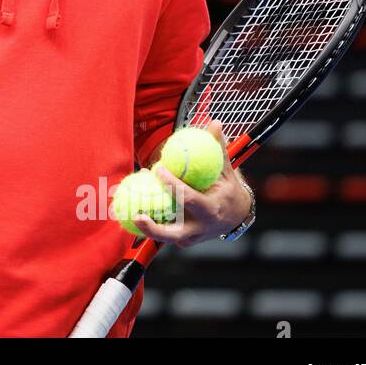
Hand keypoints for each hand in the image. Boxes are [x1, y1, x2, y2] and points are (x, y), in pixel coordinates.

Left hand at [132, 121, 253, 246]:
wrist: (237, 217)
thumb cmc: (227, 190)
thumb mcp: (226, 171)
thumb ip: (218, 149)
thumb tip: (214, 123)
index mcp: (211, 209)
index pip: (189, 198)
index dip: (173, 186)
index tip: (158, 169)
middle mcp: (199, 228)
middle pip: (172, 233)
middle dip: (153, 228)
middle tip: (137, 213)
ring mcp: (190, 237)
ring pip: (164, 237)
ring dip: (145, 226)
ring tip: (128, 213)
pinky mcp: (183, 241)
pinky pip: (164, 233)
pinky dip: (151, 222)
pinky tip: (134, 207)